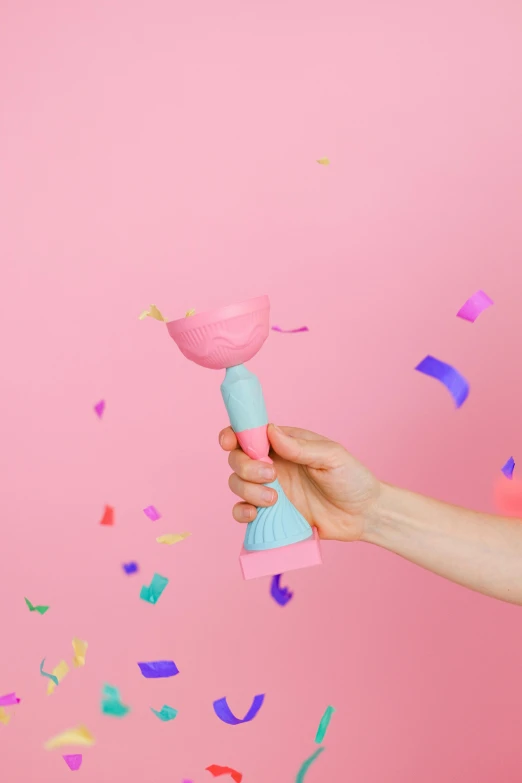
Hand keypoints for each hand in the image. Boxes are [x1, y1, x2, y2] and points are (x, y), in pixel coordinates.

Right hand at [219, 423, 380, 541]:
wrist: (364, 515)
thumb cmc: (351, 478)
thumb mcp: (330, 456)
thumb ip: (299, 446)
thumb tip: (270, 431)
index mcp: (284, 444)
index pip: (249, 434)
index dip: (233, 435)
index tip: (229, 442)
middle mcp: (272, 465)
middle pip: (237, 460)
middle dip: (245, 467)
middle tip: (271, 475)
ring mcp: (269, 490)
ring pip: (237, 485)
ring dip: (247, 490)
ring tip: (274, 499)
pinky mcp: (271, 515)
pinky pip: (243, 512)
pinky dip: (241, 512)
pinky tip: (255, 514)